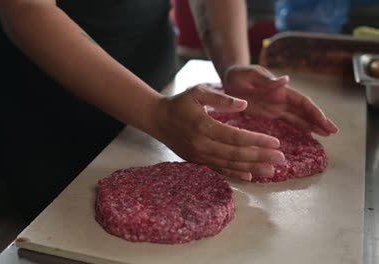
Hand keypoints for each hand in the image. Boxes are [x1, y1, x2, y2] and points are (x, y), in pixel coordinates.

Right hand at [152, 84, 284, 180]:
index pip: (236, 137)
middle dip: (261, 157)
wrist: (158, 119)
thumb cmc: (180, 103)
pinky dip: (235, 174)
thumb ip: (221, 97)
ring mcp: (199, 155)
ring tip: (272, 171)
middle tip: (282, 159)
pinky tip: (250, 176)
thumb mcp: (198, 91)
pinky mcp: (197, 161)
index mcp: (203, 125)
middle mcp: (201, 144)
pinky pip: (219, 169)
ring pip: (229, 165)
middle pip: (236, 154)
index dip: (257, 141)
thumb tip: (244, 104)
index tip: (276, 143)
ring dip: (252, 168)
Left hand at [223, 65, 337, 135]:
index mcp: (280, 90)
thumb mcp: (251, 74)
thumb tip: (286, 79)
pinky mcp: (268, 112)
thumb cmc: (240, 74)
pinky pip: (286, 120)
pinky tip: (308, 133)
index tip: (325, 122)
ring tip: (326, 135)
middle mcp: (281, 99)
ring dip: (312, 125)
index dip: (314, 112)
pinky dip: (298, 126)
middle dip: (319, 120)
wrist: (229, 78)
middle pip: (304, 111)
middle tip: (333, 132)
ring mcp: (276, 106)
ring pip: (298, 117)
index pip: (302, 102)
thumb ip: (267, 80)